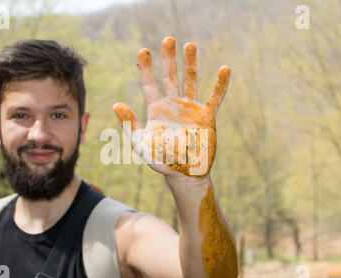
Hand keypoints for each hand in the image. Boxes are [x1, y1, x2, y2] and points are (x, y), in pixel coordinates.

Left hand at [113, 36, 229, 177]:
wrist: (185, 174)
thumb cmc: (161, 161)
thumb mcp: (140, 144)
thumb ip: (129, 124)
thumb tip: (116, 104)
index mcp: (156, 110)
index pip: (149, 84)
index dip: (145, 67)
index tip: (143, 50)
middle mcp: (173, 105)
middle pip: (170, 76)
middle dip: (168, 58)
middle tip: (168, 39)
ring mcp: (190, 109)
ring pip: (191, 80)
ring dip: (190, 63)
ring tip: (189, 45)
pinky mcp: (207, 116)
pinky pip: (215, 97)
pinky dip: (220, 84)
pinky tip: (224, 69)